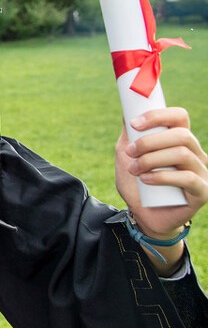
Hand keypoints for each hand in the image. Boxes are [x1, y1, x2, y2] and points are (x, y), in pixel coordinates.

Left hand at [115, 108, 207, 270]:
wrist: (144, 216)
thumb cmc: (138, 183)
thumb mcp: (127, 156)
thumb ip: (129, 135)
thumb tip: (127, 112)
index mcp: (180, 140)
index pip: (179, 117)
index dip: (158, 116)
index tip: (135, 124)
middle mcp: (195, 153)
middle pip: (181, 134)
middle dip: (151, 141)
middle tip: (131, 152)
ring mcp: (201, 172)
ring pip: (182, 153)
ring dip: (152, 159)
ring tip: (134, 169)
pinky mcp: (202, 191)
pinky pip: (187, 178)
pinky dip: (162, 176)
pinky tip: (145, 180)